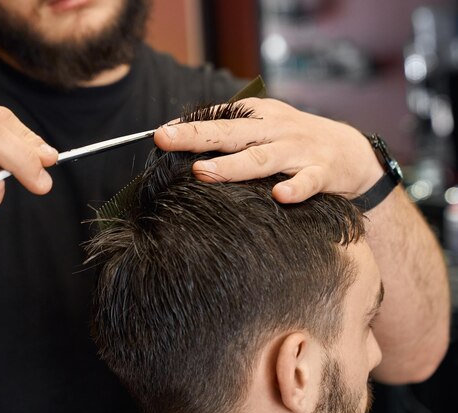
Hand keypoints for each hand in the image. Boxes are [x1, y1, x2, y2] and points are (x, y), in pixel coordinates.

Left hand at [154, 98, 383, 202]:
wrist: (351, 152)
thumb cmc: (295, 140)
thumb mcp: (264, 127)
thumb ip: (230, 131)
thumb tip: (183, 139)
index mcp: (258, 117)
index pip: (218, 118)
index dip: (188, 125)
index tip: (159, 134)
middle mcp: (275, 130)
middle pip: (231, 133)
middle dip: (197, 136)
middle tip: (166, 140)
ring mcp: (298, 150)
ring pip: (262, 158)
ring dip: (232, 166)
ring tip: (203, 172)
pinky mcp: (322, 172)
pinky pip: (307, 181)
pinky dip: (295, 187)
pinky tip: (280, 196)